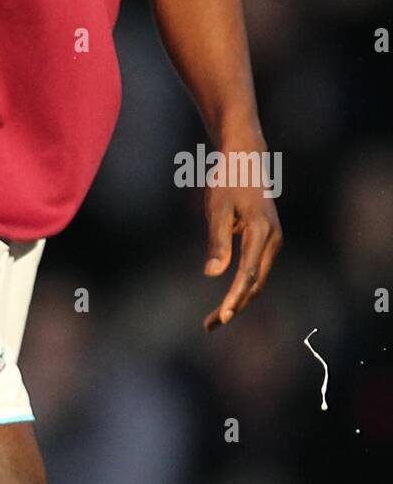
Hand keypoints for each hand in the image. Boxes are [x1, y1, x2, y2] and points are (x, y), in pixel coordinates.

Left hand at [202, 150, 282, 331]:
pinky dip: (243, 286)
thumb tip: (213, 274)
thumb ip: (217, 242)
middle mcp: (273, 240)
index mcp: (261, 232)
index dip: (235, 298)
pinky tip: (228, 298)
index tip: (222, 318)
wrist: (246, 158)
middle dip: (235, 307)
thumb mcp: (217, 207)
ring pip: (257, 280)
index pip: (248, 274)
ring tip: (214, 320)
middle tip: (209, 325)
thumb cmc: (228, 179)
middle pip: (255, 284)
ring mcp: (273, 241)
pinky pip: (256, 270)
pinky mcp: (268, 240)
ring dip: (239, 300)